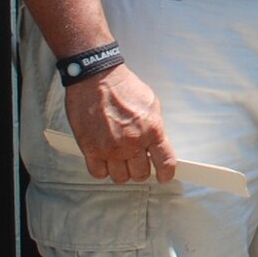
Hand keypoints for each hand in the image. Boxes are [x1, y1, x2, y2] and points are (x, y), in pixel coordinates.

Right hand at [65, 66, 177, 183]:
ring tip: (120, 158)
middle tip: (137, 161)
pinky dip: (102, 169)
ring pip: (120, 177)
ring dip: (121, 170)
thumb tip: (157, 145)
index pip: (165, 162)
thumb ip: (155, 128)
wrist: (97, 79)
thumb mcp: (152, 105)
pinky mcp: (90, 149)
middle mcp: (132, 143)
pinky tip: (105, 158)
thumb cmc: (124, 88)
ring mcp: (110, 148)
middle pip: (141, 174)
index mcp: (152, 131)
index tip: (165, 176)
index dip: (167, 173)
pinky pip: (98, 173)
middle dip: (141, 169)